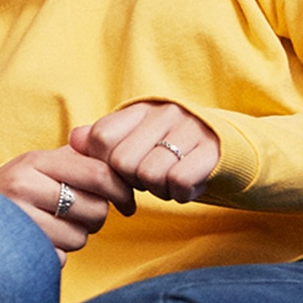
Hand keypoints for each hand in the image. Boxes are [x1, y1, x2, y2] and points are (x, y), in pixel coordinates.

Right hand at [0, 145, 135, 261]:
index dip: (122, 191)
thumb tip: (112, 145)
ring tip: (56, 226)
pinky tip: (42, 243)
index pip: (98, 174)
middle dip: (97, 217)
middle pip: (95, 210)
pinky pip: (60, 259)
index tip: (128, 202)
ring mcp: (18, 221)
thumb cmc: (14, 188)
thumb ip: (75, 153)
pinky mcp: (16, 250)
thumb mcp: (38, 163)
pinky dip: (57, 255)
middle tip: (84, 215)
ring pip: (80, 238)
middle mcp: (24, 187)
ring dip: (76, 237)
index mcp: (36, 161)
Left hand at [70, 101, 219, 203]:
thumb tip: (73, 140)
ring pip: (150, 175)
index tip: (123, 170)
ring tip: (169, 181)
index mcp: (141, 109)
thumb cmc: (172, 148)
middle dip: (133, 181)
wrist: (230, 148)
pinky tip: (186, 186)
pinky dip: (180, 194)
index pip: (101, 137)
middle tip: (151, 177)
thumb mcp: (136, 139)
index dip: (106, 164)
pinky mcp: (212, 151)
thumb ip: (102, 139)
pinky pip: (178, 183)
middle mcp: (165, 113)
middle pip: (122, 162)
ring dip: (158, 190)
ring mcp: (190, 129)